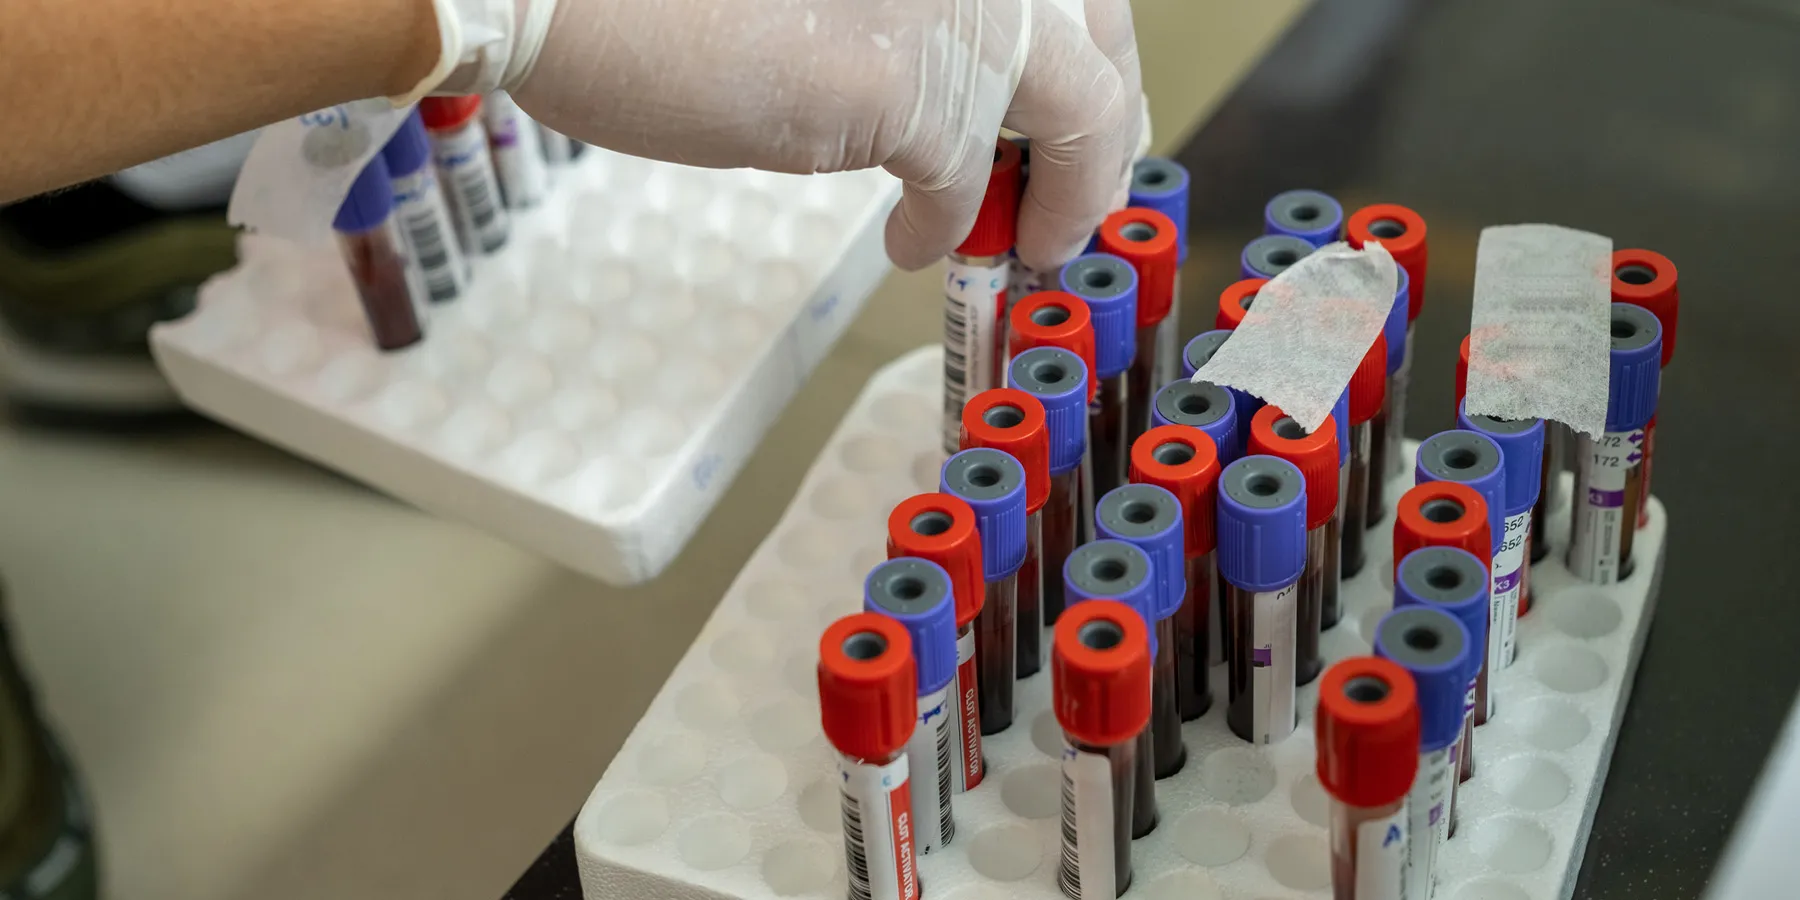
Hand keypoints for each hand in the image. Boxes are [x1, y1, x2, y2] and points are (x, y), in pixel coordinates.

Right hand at [507, 0, 1142, 271]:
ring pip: (1079, 108)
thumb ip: (919, 18)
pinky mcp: (916, 79)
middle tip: (1074, 196)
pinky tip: (917, 246)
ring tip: (1026, 241)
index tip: (1085, 116)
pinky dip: (951, 224)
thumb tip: (971, 93)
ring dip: (1065, 190)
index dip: (1090, 54)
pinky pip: (968, 176)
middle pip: (1099, 35)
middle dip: (1101, 129)